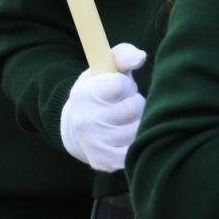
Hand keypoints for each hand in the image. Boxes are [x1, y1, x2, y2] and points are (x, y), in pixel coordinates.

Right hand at [59, 43, 147, 171]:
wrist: (78, 129)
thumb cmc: (101, 93)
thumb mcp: (106, 69)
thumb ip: (123, 55)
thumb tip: (140, 57)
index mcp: (83, 94)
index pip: (120, 85)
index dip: (126, 85)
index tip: (119, 88)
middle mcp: (85, 121)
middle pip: (132, 109)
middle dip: (135, 105)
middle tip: (124, 106)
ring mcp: (94, 144)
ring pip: (137, 130)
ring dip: (138, 124)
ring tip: (126, 121)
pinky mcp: (105, 162)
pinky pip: (135, 151)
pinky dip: (137, 143)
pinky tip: (127, 138)